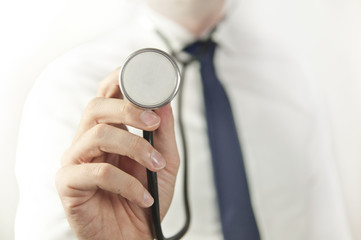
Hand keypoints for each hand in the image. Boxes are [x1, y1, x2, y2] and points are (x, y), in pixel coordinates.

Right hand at [56, 68, 179, 239]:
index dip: (118, 80)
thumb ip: (163, 133)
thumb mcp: (164, 163)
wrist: (134, 237)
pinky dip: (126, 183)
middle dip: (128, 109)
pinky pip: (97, 172)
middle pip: (96, 107)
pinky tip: (143, 197)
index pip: (106, 96)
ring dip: (134, 147)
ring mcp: (76, 161)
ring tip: (156, 166)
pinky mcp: (68, 184)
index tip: (144, 79)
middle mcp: (88, 141)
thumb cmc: (146, 199)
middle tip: (153, 122)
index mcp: (109, 132)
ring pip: (97, 135)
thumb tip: (163, 102)